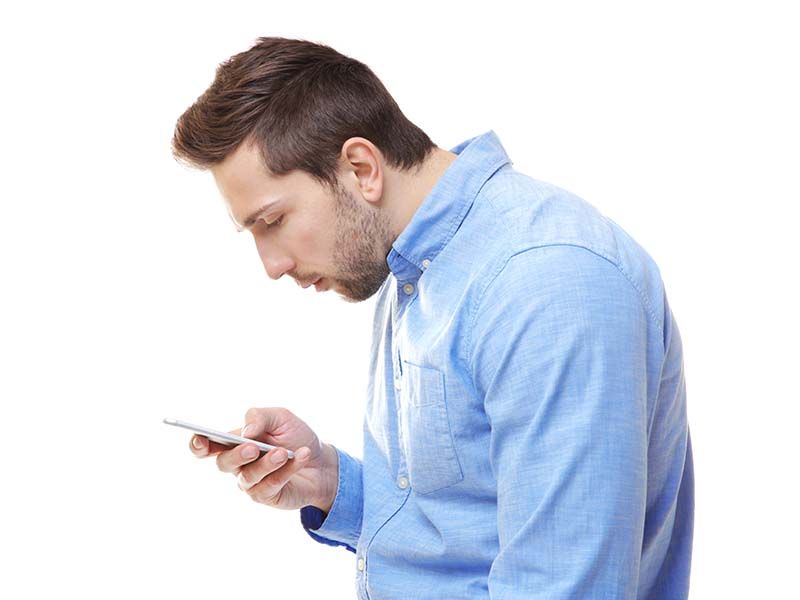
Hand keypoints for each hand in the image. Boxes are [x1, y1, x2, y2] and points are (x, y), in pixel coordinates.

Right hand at [189, 407, 338, 512]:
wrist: (322, 461)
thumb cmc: (295, 437)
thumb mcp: (280, 417)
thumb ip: (259, 417)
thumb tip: (245, 432)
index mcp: (235, 442)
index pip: (206, 446)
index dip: (198, 444)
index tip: (200, 439)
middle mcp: (238, 464)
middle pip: (223, 463)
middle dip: (236, 455)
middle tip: (252, 447)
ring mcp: (251, 482)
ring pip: (249, 476)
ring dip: (267, 463)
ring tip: (284, 453)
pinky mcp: (267, 496)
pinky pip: (272, 484)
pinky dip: (288, 469)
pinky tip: (301, 456)